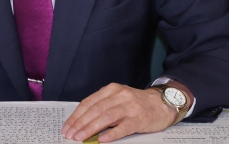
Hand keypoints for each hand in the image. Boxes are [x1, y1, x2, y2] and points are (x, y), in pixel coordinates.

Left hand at [61, 84, 176, 141]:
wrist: (162, 103)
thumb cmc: (136, 103)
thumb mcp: (118, 99)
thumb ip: (102, 107)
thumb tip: (82, 123)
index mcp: (111, 89)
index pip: (89, 102)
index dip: (76, 115)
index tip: (67, 126)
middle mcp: (120, 95)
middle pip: (96, 109)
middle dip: (80, 123)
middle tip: (71, 134)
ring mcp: (130, 106)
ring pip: (107, 117)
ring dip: (91, 128)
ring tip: (81, 138)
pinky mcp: (140, 118)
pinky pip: (124, 127)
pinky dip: (112, 134)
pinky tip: (102, 140)